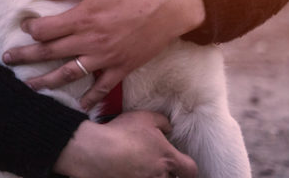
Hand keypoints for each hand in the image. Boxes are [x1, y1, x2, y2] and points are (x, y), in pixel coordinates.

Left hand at [2, 0, 204, 109]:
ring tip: (29, 86)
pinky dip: (89, 99)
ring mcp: (105, 57)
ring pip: (68, 73)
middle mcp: (89, 40)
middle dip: (25, 56)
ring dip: (46, 81)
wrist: (167, 6)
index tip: (25, 28)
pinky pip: (101, 88)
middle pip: (49, 52)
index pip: (46, 29)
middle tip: (7, 60)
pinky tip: (77, 106)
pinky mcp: (120, 68)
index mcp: (82, 17)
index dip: (31, 29)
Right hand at [54, 112, 196, 177]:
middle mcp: (160, 175)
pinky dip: (134, 175)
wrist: (98, 152)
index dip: (188, 167)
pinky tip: (128, 170)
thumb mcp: (145, 117)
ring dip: (151, 174)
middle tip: (155, 162)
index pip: (191, 170)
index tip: (183, 165)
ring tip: (140, 166)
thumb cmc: (123, 134)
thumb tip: (169, 128)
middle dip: (167, 172)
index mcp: (168, 158)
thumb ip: (163, 122)